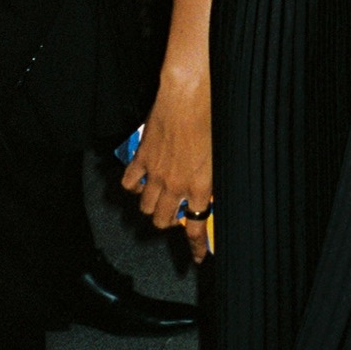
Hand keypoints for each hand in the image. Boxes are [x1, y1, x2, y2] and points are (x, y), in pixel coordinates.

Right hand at [121, 66, 211, 262]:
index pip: (197, 227)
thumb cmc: (212, 115)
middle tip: (176, 214)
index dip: (197, 247)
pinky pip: (129, 183)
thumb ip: (212, 177)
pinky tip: (140, 181)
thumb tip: (209, 190)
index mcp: (201, 185)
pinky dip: (133, 185)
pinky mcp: (141, 158)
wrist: (189, 93)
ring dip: (152, 207)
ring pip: (146, 207)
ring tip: (160, 198)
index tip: (199, 256)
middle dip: (171, 223)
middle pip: (165, 221)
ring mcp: (156, 173)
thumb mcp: (222, 153)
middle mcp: (176, 184)